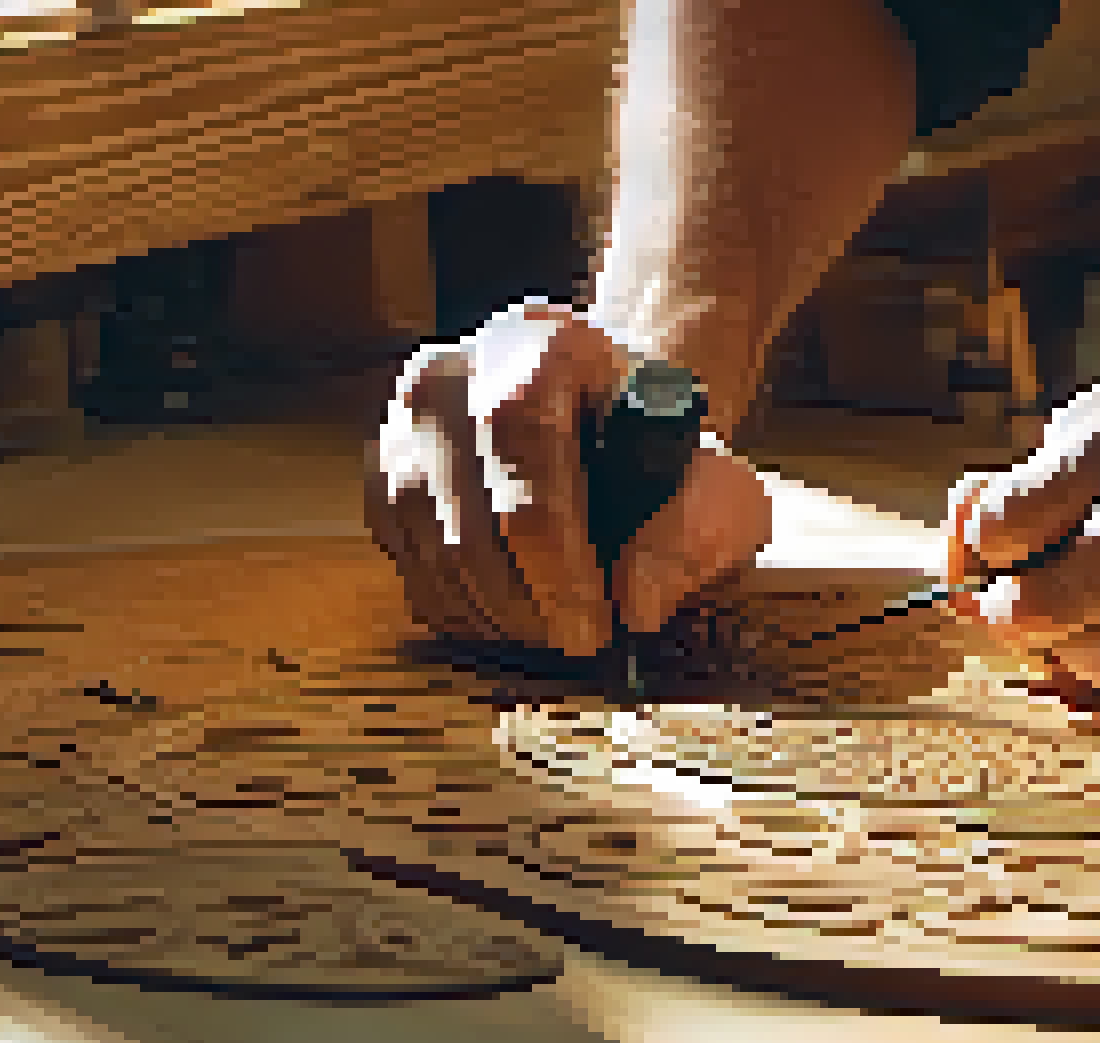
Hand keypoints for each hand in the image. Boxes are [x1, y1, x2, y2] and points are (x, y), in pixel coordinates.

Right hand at [367, 302, 772, 657]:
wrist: (602, 412)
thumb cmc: (660, 449)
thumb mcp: (715, 481)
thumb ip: (698, 535)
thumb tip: (639, 603)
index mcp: (544, 341)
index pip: (523, 435)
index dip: (554, 545)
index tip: (595, 621)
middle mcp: (455, 371)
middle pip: (466, 503)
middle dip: (527, 597)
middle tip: (579, 643)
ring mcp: (405, 424)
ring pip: (430, 542)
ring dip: (495, 611)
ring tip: (553, 631)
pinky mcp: (383, 476)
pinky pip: (408, 561)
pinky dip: (460, 607)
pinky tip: (512, 618)